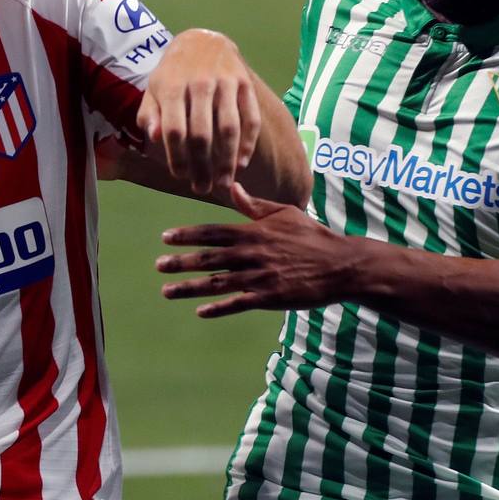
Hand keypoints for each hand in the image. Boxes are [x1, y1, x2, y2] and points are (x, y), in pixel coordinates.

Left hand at [136, 29, 260, 194]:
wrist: (203, 40)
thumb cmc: (173, 73)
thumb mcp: (154, 89)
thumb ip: (150, 114)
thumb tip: (153, 138)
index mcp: (172, 86)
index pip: (174, 130)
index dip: (176, 157)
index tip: (180, 176)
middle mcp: (199, 83)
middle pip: (202, 134)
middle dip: (201, 166)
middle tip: (202, 188)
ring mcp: (225, 82)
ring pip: (229, 128)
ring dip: (227, 161)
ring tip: (223, 184)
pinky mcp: (245, 83)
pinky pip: (251, 118)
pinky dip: (248, 143)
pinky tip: (241, 163)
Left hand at [156, 183, 352, 316]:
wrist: (340, 264)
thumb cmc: (311, 236)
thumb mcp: (283, 213)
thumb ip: (254, 204)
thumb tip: (231, 188)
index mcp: (253, 231)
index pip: (212, 232)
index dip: (187, 235)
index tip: (165, 238)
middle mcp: (252, 253)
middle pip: (209, 258)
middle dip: (181, 262)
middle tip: (158, 265)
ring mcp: (260, 277)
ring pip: (217, 283)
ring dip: (190, 287)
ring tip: (167, 290)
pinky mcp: (270, 297)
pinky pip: (239, 303)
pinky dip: (219, 308)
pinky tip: (201, 311)